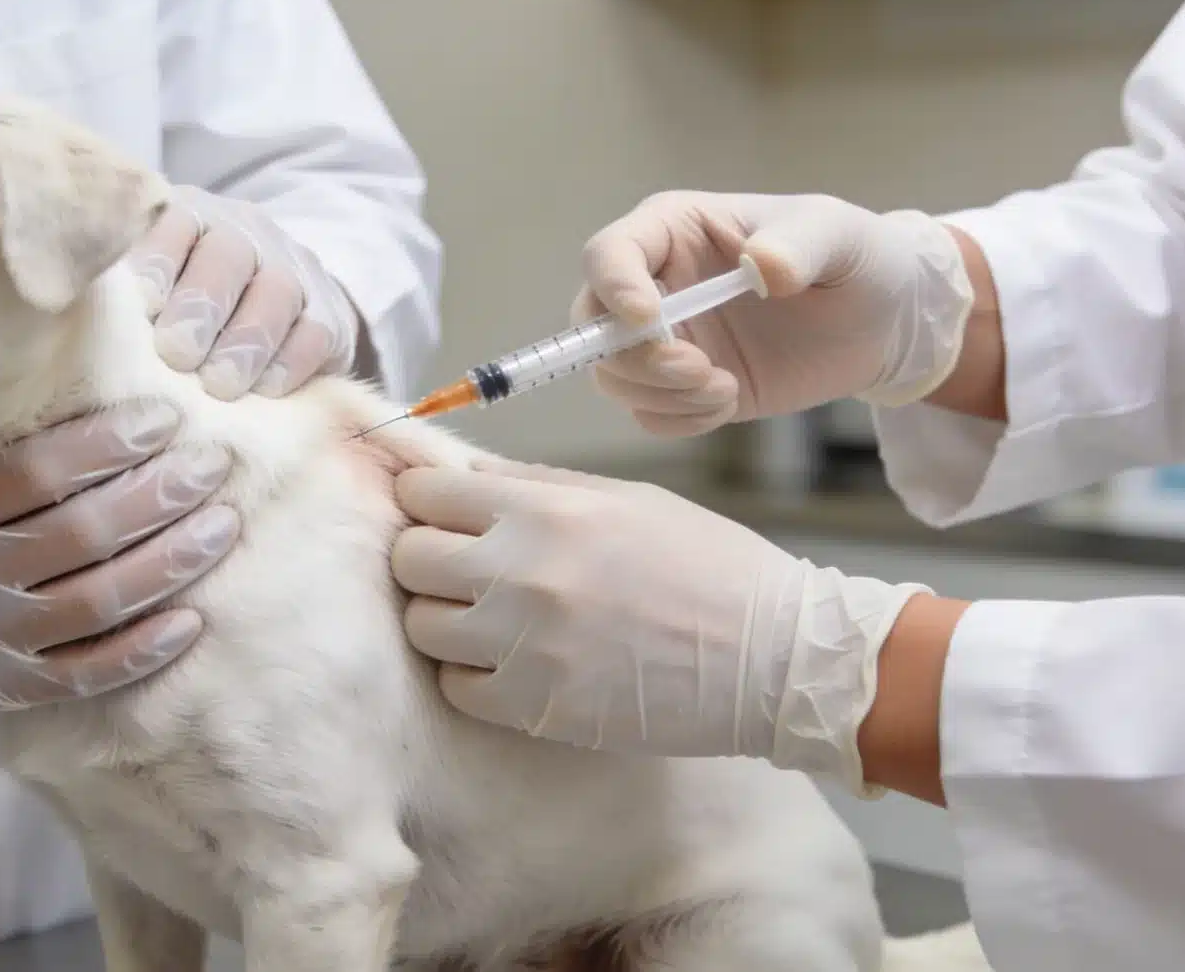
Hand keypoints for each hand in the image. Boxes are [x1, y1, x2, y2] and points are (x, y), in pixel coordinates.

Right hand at [0, 401, 238, 723]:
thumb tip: (35, 355)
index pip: (32, 472)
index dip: (107, 443)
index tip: (162, 414)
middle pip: (79, 534)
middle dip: (160, 494)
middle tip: (213, 461)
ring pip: (95, 604)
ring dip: (170, 563)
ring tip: (222, 525)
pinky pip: (81, 674)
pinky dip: (141, 650)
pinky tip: (191, 620)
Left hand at [129, 186, 360, 400]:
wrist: (266, 317)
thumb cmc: (177, 313)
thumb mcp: (145, 292)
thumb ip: (118, 300)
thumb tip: (76, 321)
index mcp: (189, 216)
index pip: (174, 222)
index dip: (157, 262)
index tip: (143, 307)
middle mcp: (244, 231)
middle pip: (229, 254)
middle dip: (202, 306)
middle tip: (177, 355)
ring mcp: (294, 269)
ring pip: (278, 291)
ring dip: (246, 341)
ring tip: (219, 386)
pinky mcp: (330, 314)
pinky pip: (317, 332)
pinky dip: (290, 362)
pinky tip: (263, 390)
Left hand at [391, 458, 925, 791]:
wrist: (775, 658)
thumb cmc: (709, 566)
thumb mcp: (626, 498)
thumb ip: (537, 486)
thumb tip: (463, 476)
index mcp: (547, 510)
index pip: (425, 493)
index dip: (425, 501)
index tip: (439, 514)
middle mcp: (524, 573)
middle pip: (408, 559)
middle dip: (425, 559)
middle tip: (461, 569)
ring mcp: (525, 646)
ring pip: (421, 627)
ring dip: (445, 619)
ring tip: (487, 618)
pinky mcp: (536, 708)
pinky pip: (456, 688)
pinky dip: (471, 675)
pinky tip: (510, 662)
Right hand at [576, 192, 974, 435]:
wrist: (884, 322)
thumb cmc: (856, 257)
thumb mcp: (838, 235)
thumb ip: (797, 245)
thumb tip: (761, 268)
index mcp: (674, 229)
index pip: (609, 253)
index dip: (614, 288)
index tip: (652, 321)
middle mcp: (656, 283)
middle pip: (593, 324)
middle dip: (636, 357)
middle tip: (699, 369)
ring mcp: (667, 340)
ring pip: (613, 375)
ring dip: (661, 393)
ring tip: (723, 388)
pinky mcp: (684, 387)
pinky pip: (648, 414)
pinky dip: (679, 419)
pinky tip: (728, 402)